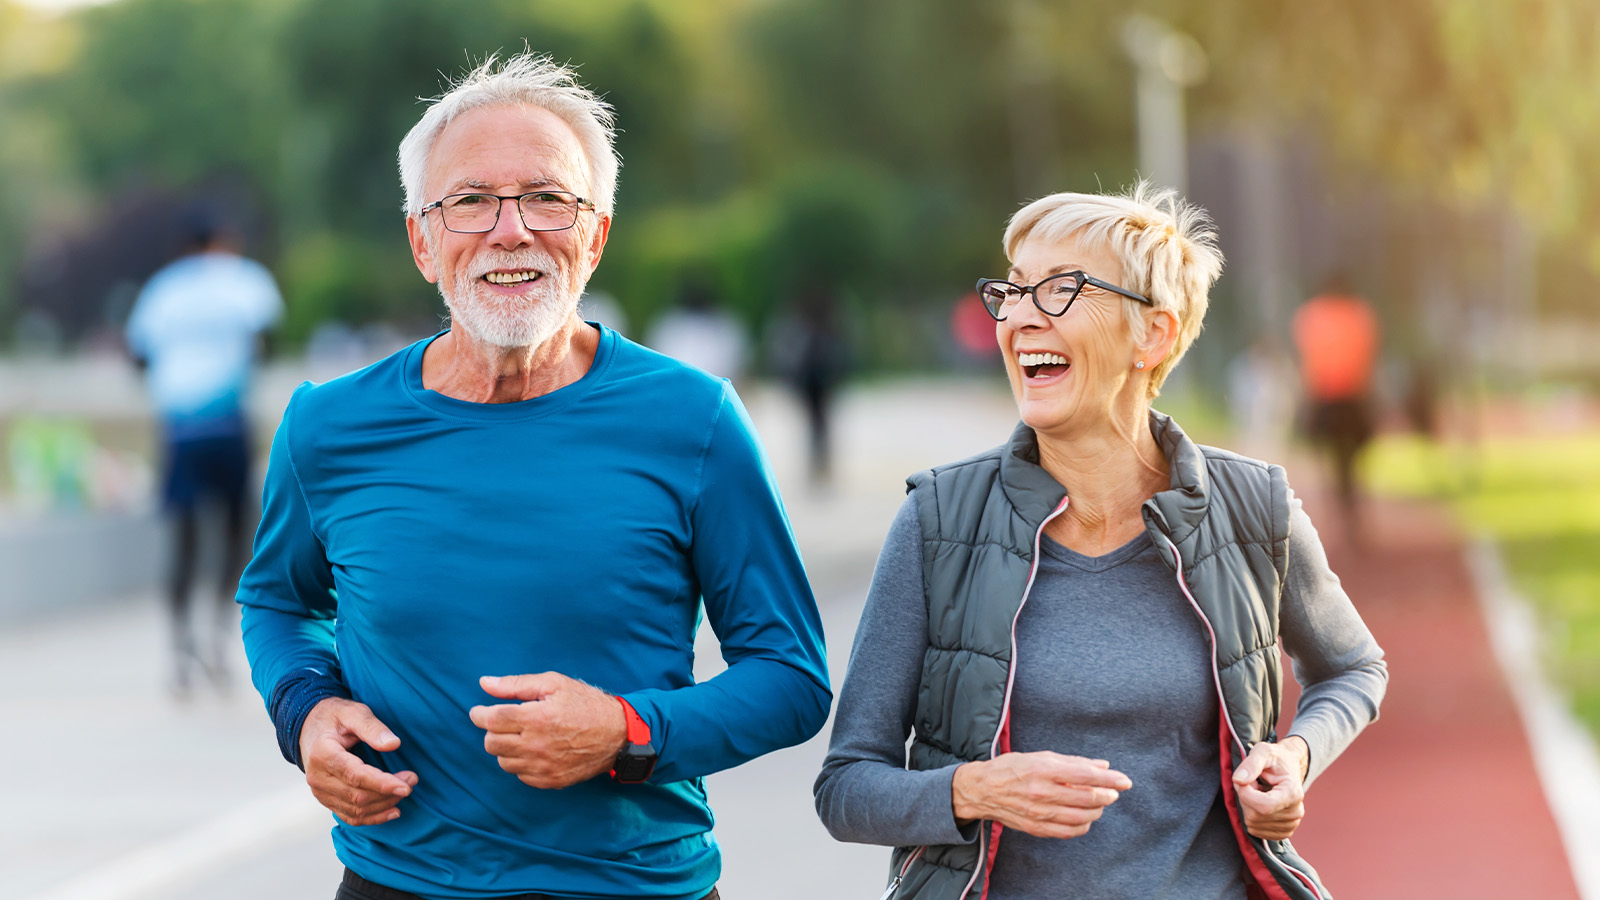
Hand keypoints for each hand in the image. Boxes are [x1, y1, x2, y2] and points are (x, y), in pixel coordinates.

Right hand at [299, 697, 417, 825]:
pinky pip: (349, 816)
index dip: (382, 783)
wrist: (308, 727)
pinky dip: (372, 818)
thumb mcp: (353, 712)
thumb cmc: (334, 718)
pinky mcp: (326, 799)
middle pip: (357, 796)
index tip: (406, 785)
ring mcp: (320, 791)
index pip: (355, 775)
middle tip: (412, 780)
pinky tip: (392, 811)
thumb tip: (394, 744)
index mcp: (323, 754)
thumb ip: (372, 727)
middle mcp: (318, 777)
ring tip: (406, 791)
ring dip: (384, 805)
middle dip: (388, 793)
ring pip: (355, 809)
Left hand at [468, 672, 627, 788]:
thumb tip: (485, 683)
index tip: (479, 711)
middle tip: (505, 722)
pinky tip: (533, 750)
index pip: (490, 720)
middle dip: (492, 730)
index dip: (479, 714)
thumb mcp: (554, 683)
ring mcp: (543, 766)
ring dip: (505, 748)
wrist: (618, 734)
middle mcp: (536, 745)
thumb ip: (516, 684)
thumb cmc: (586, 704)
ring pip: (503, 762)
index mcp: (536, 717)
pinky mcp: (550, 780)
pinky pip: (520, 775)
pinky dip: (520, 763)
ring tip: (521, 736)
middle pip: (491, 743)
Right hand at [951, 752, 1131, 838]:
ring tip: (1099, 803)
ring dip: (1097, 811)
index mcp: (1043, 770)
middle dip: (1107, 795)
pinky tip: (1085, 818)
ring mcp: (1039, 813)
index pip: (1086, 776)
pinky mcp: (1036, 828)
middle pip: (1087, 798)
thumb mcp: (1041, 756)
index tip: (1125, 781)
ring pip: (1081, 817)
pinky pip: (1068, 832)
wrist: (982, 789)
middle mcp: (1042, 792)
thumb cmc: (1012, 768)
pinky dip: (1083, 826)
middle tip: (1113, 792)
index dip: (1110, 779)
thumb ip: (1073, 762)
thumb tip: (1103, 766)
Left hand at [1232, 736, 1308, 840]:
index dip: (1245, 794)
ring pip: (1252, 823)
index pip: (1263, 806)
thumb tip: (1238, 781)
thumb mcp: (1262, 751)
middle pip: (1255, 815)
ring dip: (1248, 806)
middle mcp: (1295, 812)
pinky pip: (1254, 830)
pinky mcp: (1282, 832)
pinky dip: (1251, 816)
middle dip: (1245, 798)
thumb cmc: (1275, 759)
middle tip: (1253, 783)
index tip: (1244, 779)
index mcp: (1293, 793)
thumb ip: (1250, 764)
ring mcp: (1290, 825)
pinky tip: (1260, 803)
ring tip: (1258, 791)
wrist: (1288, 767)